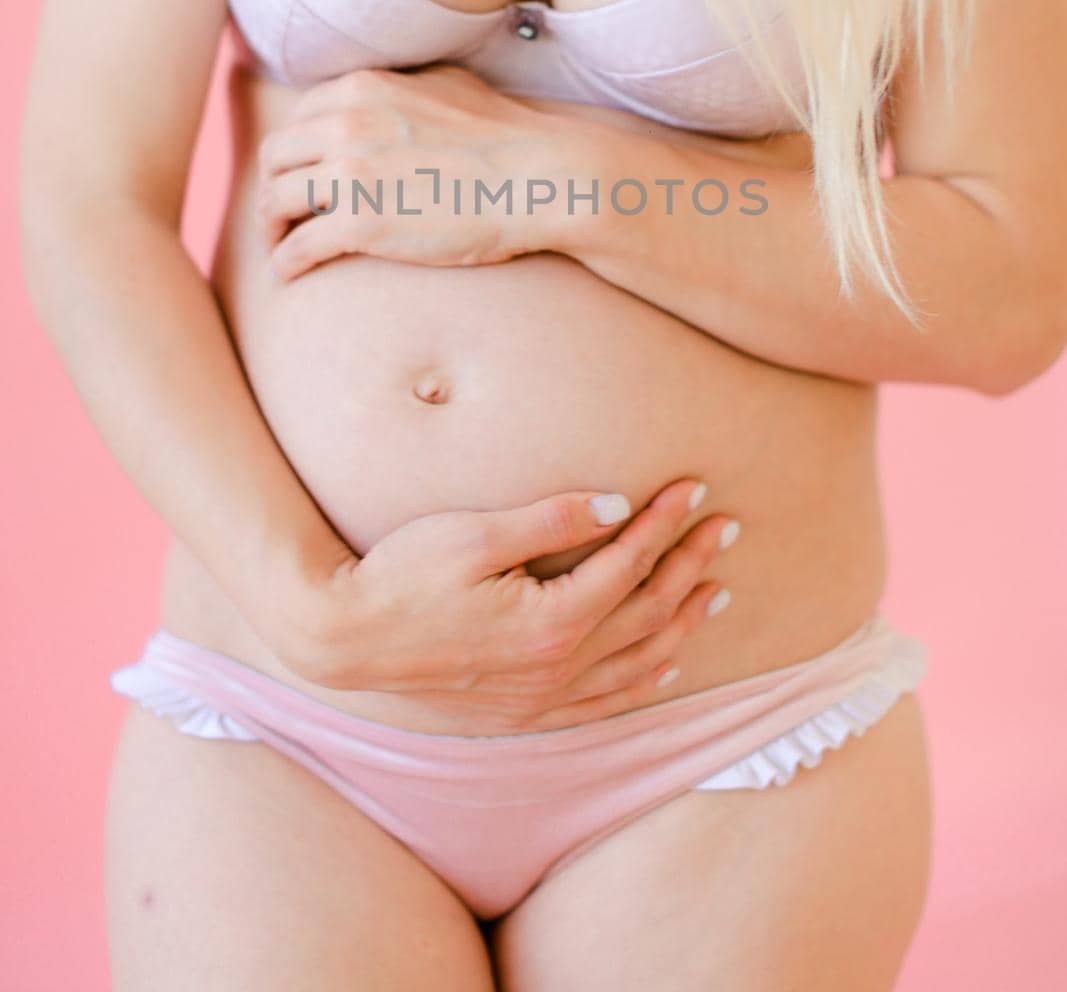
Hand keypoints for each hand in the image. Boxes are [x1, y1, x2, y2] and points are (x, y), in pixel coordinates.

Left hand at [254, 64, 573, 279]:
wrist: (536, 177)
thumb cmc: (505, 136)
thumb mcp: (447, 84)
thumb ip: (405, 86)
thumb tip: (393, 93)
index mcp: (362, 89)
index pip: (297, 119)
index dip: (292, 152)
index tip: (299, 176)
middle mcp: (345, 123)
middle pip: (276, 157)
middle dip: (273, 186)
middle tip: (281, 215)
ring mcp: (349, 173)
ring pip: (275, 200)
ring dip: (271, 228)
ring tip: (280, 248)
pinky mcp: (359, 223)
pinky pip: (298, 247)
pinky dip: (285, 264)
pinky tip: (288, 276)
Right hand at [275, 478, 739, 731]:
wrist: (345, 638)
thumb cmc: (401, 574)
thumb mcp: (473, 534)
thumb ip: (550, 520)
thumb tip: (617, 505)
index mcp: (551, 622)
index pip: (629, 566)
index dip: (665, 525)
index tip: (695, 488)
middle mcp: (557, 668)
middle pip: (647, 614)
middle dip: (691, 567)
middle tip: (725, 529)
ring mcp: (542, 697)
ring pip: (637, 662)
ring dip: (683, 624)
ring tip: (718, 592)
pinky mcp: (523, 712)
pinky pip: (604, 702)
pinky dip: (644, 679)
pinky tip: (665, 663)